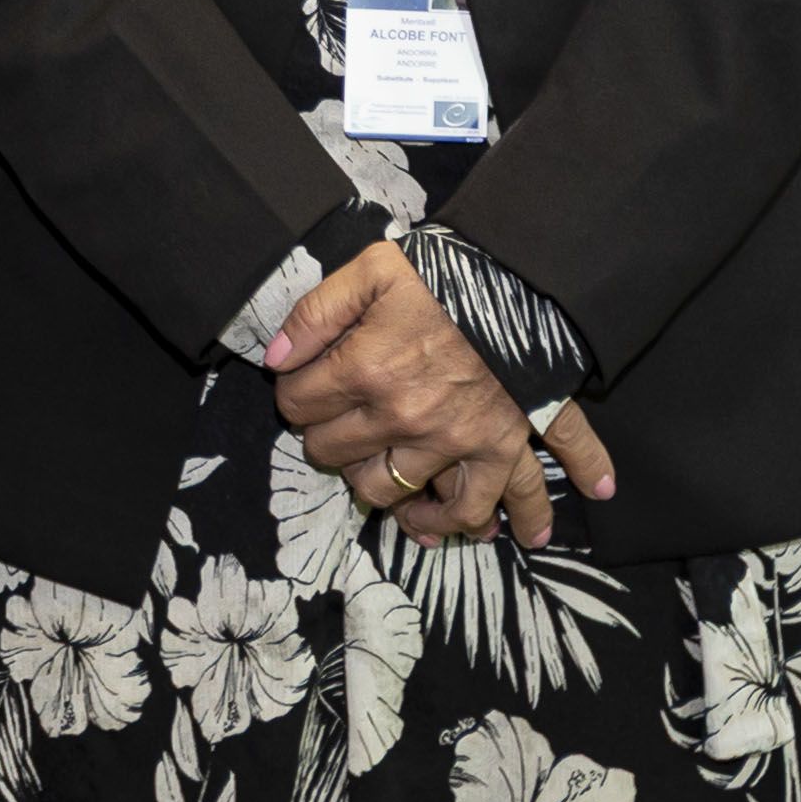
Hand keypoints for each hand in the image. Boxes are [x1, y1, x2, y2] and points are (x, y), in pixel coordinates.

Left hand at [262, 244, 612, 550]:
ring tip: (378, 480)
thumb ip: (314, 313)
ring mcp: (452, 440)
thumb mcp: (369, 270)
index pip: (297, 407)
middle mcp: (403, 417)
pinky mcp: (499, 448)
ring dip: (378, 490)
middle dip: (326, 440)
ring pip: (392, 493)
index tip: (306, 385)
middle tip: (338, 424)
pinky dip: (471, 525)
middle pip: (335, 456)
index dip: (293, 394)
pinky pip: (481, 503)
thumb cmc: (444, 273)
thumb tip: (274, 360)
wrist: (526, 281)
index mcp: (365, 369)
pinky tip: (462, 531)